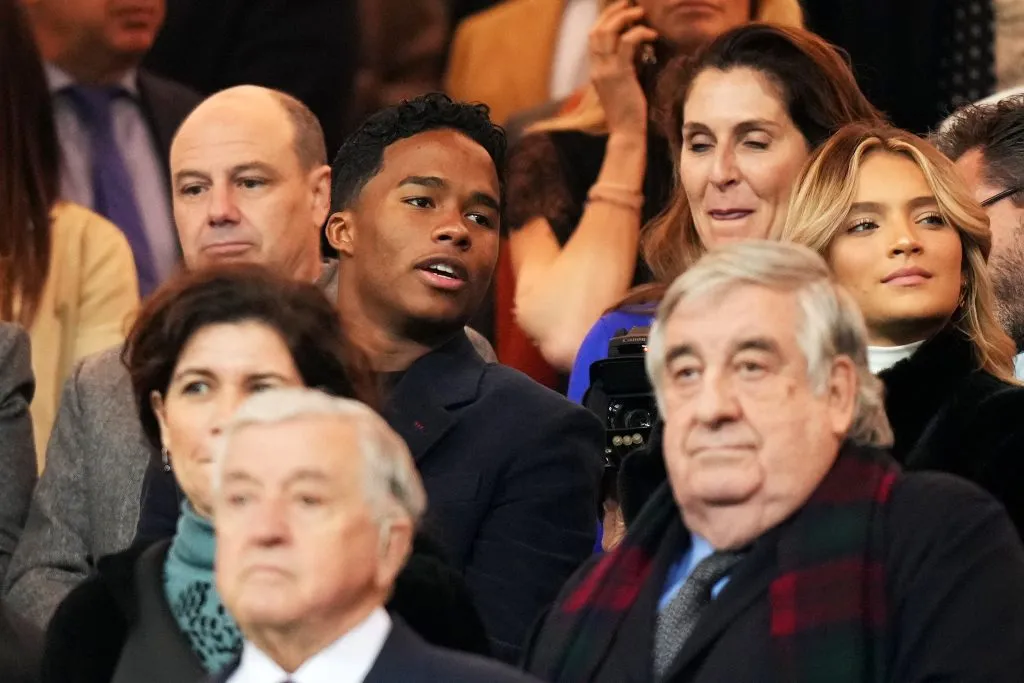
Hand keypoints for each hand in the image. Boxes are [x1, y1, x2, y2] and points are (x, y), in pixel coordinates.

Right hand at [588, 0, 658, 134]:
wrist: (627, 133)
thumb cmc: (629, 112)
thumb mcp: (624, 84)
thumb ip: (626, 65)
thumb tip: (639, 47)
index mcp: (596, 70)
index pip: (593, 37)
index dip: (606, 19)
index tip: (622, 9)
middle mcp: (597, 68)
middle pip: (597, 30)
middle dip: (614, 12)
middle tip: (631, 4)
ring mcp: (606, 71)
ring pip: (608, 32)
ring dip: (625, 18)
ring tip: (641, 14)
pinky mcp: (620, 75)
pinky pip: (628, 44)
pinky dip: (640, 33)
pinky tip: (652, 36)